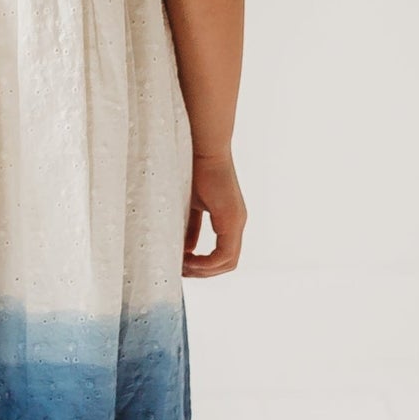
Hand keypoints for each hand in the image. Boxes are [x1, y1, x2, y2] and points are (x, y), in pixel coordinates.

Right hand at [183, 149, 245, 275]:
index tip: (182, 264)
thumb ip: (189, 227)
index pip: (222, 255)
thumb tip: (184, 249)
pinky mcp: (232, 218)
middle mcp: (237, 222)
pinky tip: (188, 259)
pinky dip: (206, 262)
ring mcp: (237, 221)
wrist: (203, 147)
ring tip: (182, 267)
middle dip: (203, 272)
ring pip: (227, 262)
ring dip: (204, 270)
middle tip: (181, 271)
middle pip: (226, 263)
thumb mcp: (189, 205)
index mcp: (228, 219)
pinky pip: (224, 253)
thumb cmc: (193, 169)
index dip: (203, 265)